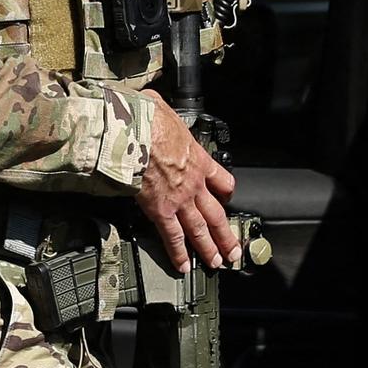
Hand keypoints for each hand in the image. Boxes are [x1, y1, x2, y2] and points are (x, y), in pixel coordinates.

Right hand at [135, 91, 239, 270]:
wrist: (134, 133)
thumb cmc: (145, 118)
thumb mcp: (162, 108)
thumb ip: (161, 112)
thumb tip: (149, 101)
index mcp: (197, 157)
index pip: (221, 180)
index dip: (225, 192)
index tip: (226, 198)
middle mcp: (193, 182)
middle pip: (216, 213)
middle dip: (226, 234)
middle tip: (233, 249)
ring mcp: (179, 199)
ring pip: (200, 230)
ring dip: (209, 249)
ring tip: (217, 263)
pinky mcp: (160, 211)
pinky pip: (172, 237)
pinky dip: (179, 254)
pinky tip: (184, 266)